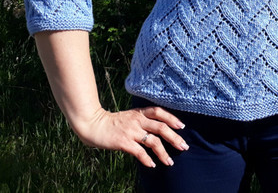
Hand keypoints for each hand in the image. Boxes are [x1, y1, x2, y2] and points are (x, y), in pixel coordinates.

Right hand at [71, 105, 189, 168]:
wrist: (94, 125)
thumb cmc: (113, 122)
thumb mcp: (130, 116)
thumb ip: (143, 120)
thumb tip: (159, 130)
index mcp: (140, 113)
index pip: (160, 112)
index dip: (172, 118)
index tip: (182, 127)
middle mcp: (138, 120)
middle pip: (161, 127)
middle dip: (175, 138)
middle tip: (184, 146)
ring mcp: (131, 131)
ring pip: (153, 141)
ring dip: (163, 153)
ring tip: (170, 162)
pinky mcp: (124, 142)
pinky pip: (140, 152)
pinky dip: (147, 159)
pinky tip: (152, 165)